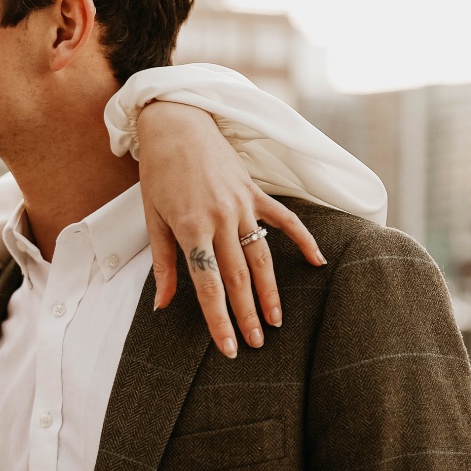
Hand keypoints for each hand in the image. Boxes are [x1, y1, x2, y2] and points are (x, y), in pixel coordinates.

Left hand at [136, 100, 326, 356]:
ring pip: (261, 258)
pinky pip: (285, 221)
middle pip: (238, 278)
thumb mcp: (153, 219)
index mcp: (191, 230)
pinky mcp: (256, 192)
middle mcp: (221, 220)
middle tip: (255, 344)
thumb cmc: (159, 173)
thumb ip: (163, 264)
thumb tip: (162, 304)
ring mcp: (242, 206)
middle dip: (247, 315)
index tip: (228, 347)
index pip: (208, 286)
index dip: (219, 319)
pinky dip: (304, 241)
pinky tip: (318, 262)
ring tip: (275, 322)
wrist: (176, 124)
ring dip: (270, 292)